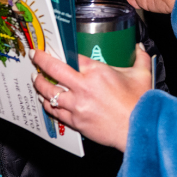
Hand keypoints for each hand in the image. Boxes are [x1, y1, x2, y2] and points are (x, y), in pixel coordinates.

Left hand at [31, 44, 153, 150]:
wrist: (140, 129)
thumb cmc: (141, 103)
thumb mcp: (142, 75)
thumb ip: (140, 58)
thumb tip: (139, 46)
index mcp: (96, 72)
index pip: (71, 57)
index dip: (58, 52)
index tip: (50, 49)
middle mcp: (82, 87)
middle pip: (53, 70)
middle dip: (40, 61)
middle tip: (34, 57)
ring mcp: (77, 105)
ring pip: (49, 92)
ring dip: (40, 84)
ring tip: (36, 79)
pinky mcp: (75, 121)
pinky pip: (54, 111)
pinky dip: (47, 104)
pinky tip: (45, 100)